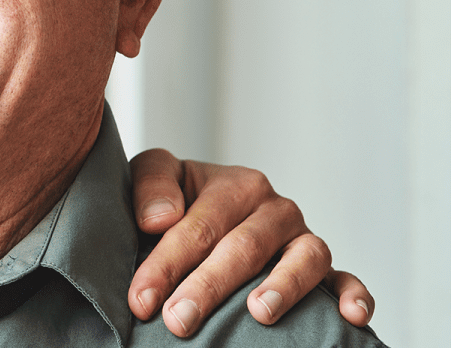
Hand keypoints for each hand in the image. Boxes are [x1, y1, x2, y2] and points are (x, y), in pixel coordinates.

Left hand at [127, 148, 374, 336]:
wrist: (202, 205)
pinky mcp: (324, 268)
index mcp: (233, 185)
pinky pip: (345, 278)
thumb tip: (158, 219)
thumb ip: (152, 186)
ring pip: (303, 258)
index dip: (167, 263)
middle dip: (209, 286)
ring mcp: (301, 238)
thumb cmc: (175, 199)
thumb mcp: (153, 176)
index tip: (142, 299)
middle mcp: (273, 208)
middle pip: (243, 247)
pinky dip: (354, 294)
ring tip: (259, 313)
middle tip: (179, 320)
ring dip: (283, 286)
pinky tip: (351, 316)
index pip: (199, 226)